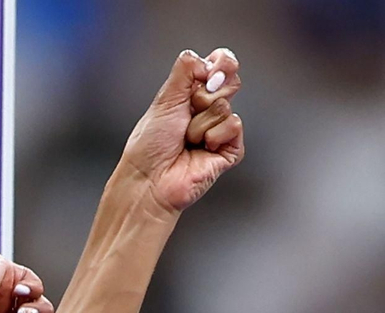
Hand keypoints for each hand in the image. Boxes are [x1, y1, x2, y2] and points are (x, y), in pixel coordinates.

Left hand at [120, 48, 245, 213]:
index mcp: (193, 92)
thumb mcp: (165, 97)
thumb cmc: (150, 144)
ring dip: (200, 122)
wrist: (150, 179)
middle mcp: (209, 108)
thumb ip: (186, 69)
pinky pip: (233, 126)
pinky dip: (214, 135)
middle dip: (205, 95)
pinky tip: (201, 149)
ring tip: (187, 138)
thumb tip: (208, 61)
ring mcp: (221, 129)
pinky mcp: (230, 149)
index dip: (220, 63)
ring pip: (225, 106)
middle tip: (188, 111)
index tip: (208, 73)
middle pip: (229, 81)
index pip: (221, 64)